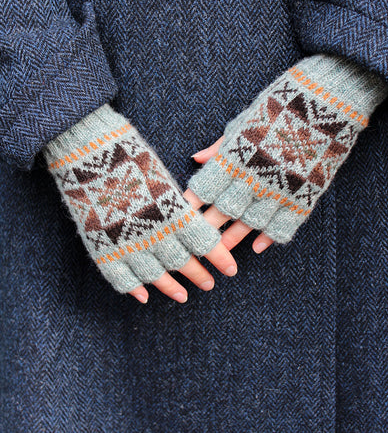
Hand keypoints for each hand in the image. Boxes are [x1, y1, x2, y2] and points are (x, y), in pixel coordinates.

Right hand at [43, 104, 237, 304]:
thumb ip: (180, 206)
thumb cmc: (132, 159)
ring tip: (184, 296)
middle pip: (185, 262)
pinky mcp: (105, 251)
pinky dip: (135, 289)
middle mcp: (156, 235)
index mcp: (175, 213)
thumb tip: (195, 224)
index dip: (220, 258)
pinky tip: (145, 297)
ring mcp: (129, 246)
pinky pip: (123, 279)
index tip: (231, 269)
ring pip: (156, 276)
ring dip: (172, 288)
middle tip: (210, 284)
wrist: (91, 156)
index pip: (205, 242)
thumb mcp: (164, 179)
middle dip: (200, 275)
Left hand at [185, 54, 387, 254]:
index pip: (205, 188)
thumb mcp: (244, 123)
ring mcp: (279, 189)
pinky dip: (268, 238)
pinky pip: (283, 225)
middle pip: (222, 211)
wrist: (324, 102)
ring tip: (219, 253)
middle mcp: (253, 177)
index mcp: (235, 157)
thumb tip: (195, 158)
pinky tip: (257, 248)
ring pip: (249, 224)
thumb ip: (219, 146)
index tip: (180, 216)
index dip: (191, 205)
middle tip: (194, 243)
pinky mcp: (302, 196)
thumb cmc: (277, 108)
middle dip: (206, 229)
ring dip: (232, 240)